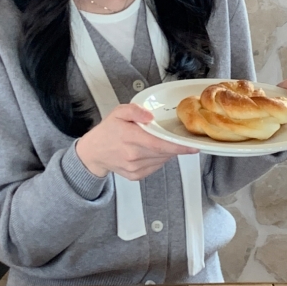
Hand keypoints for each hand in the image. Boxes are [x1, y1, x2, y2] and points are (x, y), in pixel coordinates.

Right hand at [76, 103, 198, 180]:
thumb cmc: (107, 132)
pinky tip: (149, 150)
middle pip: (163, 152)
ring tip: (158, 141)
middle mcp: (132, 155)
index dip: (178, 146)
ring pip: (161, 160)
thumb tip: (149, 116)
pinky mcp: (136, 175)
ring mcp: (134, 168)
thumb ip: (134, 110)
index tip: (192, 146)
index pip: (159, 144)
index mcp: (129, 137)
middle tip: (178, 137)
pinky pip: (155, 166)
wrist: (93, 153)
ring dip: (166, 151)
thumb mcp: (118, 112)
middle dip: (174, 145)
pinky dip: (158, 158)